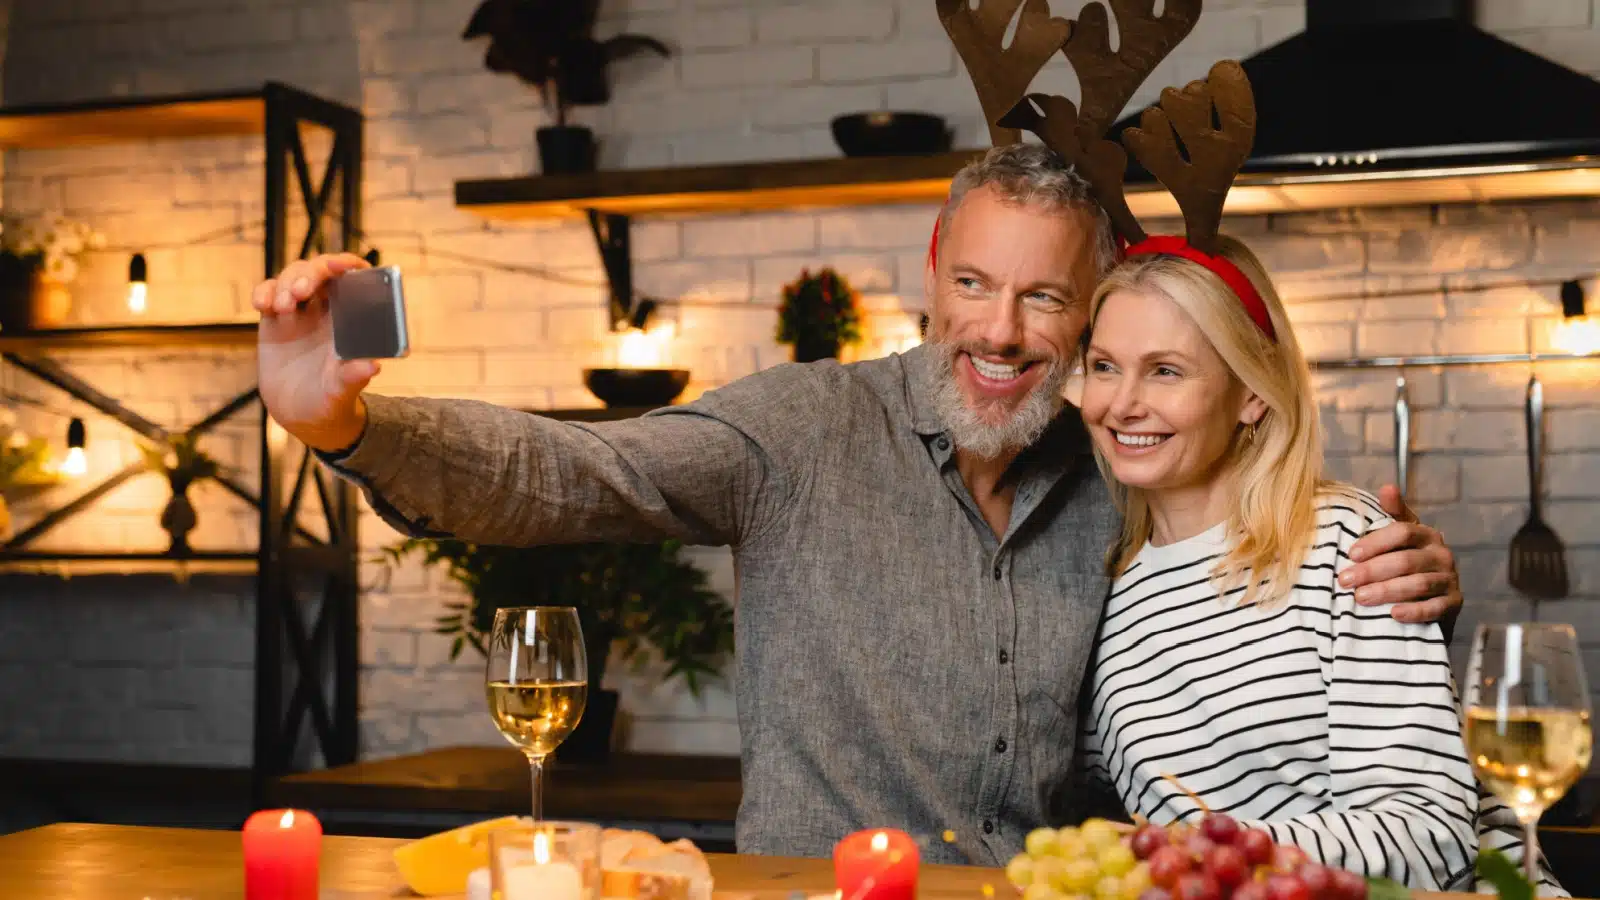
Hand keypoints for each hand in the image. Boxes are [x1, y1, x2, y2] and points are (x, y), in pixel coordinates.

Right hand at [252, 252, 379, 451]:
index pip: (353, 279)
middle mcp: (326, 311)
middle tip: (300, 292)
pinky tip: (262, 306)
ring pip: (292, 277)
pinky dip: (263, 292)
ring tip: (282, 307)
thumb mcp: (342, 393)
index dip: (347, 264)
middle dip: (309, 273)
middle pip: (319, 271)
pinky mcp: (273, 321)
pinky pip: (267, 294)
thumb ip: (353, 378)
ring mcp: (299, 313)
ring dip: (285, 283)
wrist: (302, 416)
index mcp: (350, 320)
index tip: (340, 266)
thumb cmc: (331, 402)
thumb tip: (371, 366)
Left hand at [1340, 484, 1462, 624]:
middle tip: (1345, 581)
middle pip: (1406, 560)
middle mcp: (1442, 554)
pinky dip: (1414, 611)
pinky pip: (1435, 608)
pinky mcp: (1454, 604)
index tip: (1350, 554)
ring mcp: (1450, 579)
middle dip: (1372, 571)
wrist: (1431, 598)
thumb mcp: (1398, 538)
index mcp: (1426, 535)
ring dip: (1387, 591)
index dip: (1375, 542)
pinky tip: (1394, 615)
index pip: (1402, 532)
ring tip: (1360, 598)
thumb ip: (1391, 514)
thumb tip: (1387, 487)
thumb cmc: (1406, 562)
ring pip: (1418, 584)